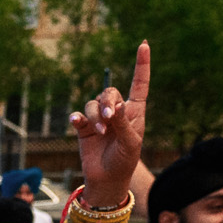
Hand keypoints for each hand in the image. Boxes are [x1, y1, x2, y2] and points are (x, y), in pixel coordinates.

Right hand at [70, 41, 147, 205]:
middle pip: (109, 92)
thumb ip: (123, 122)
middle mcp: (117, 110)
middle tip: (110, 119)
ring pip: (93, 103)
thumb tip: (116, 105)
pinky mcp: (83, 128)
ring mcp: (99, 119)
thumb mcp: (130, 141)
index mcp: (134, 110)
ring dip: (96, 116)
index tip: (144, 44)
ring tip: (100, 132)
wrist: (107, 178)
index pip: (139, 83)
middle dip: (108, 102)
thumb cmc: (125, 160)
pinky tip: (78, 123)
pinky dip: (78, 118)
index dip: (142, 64)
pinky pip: (78, 115)